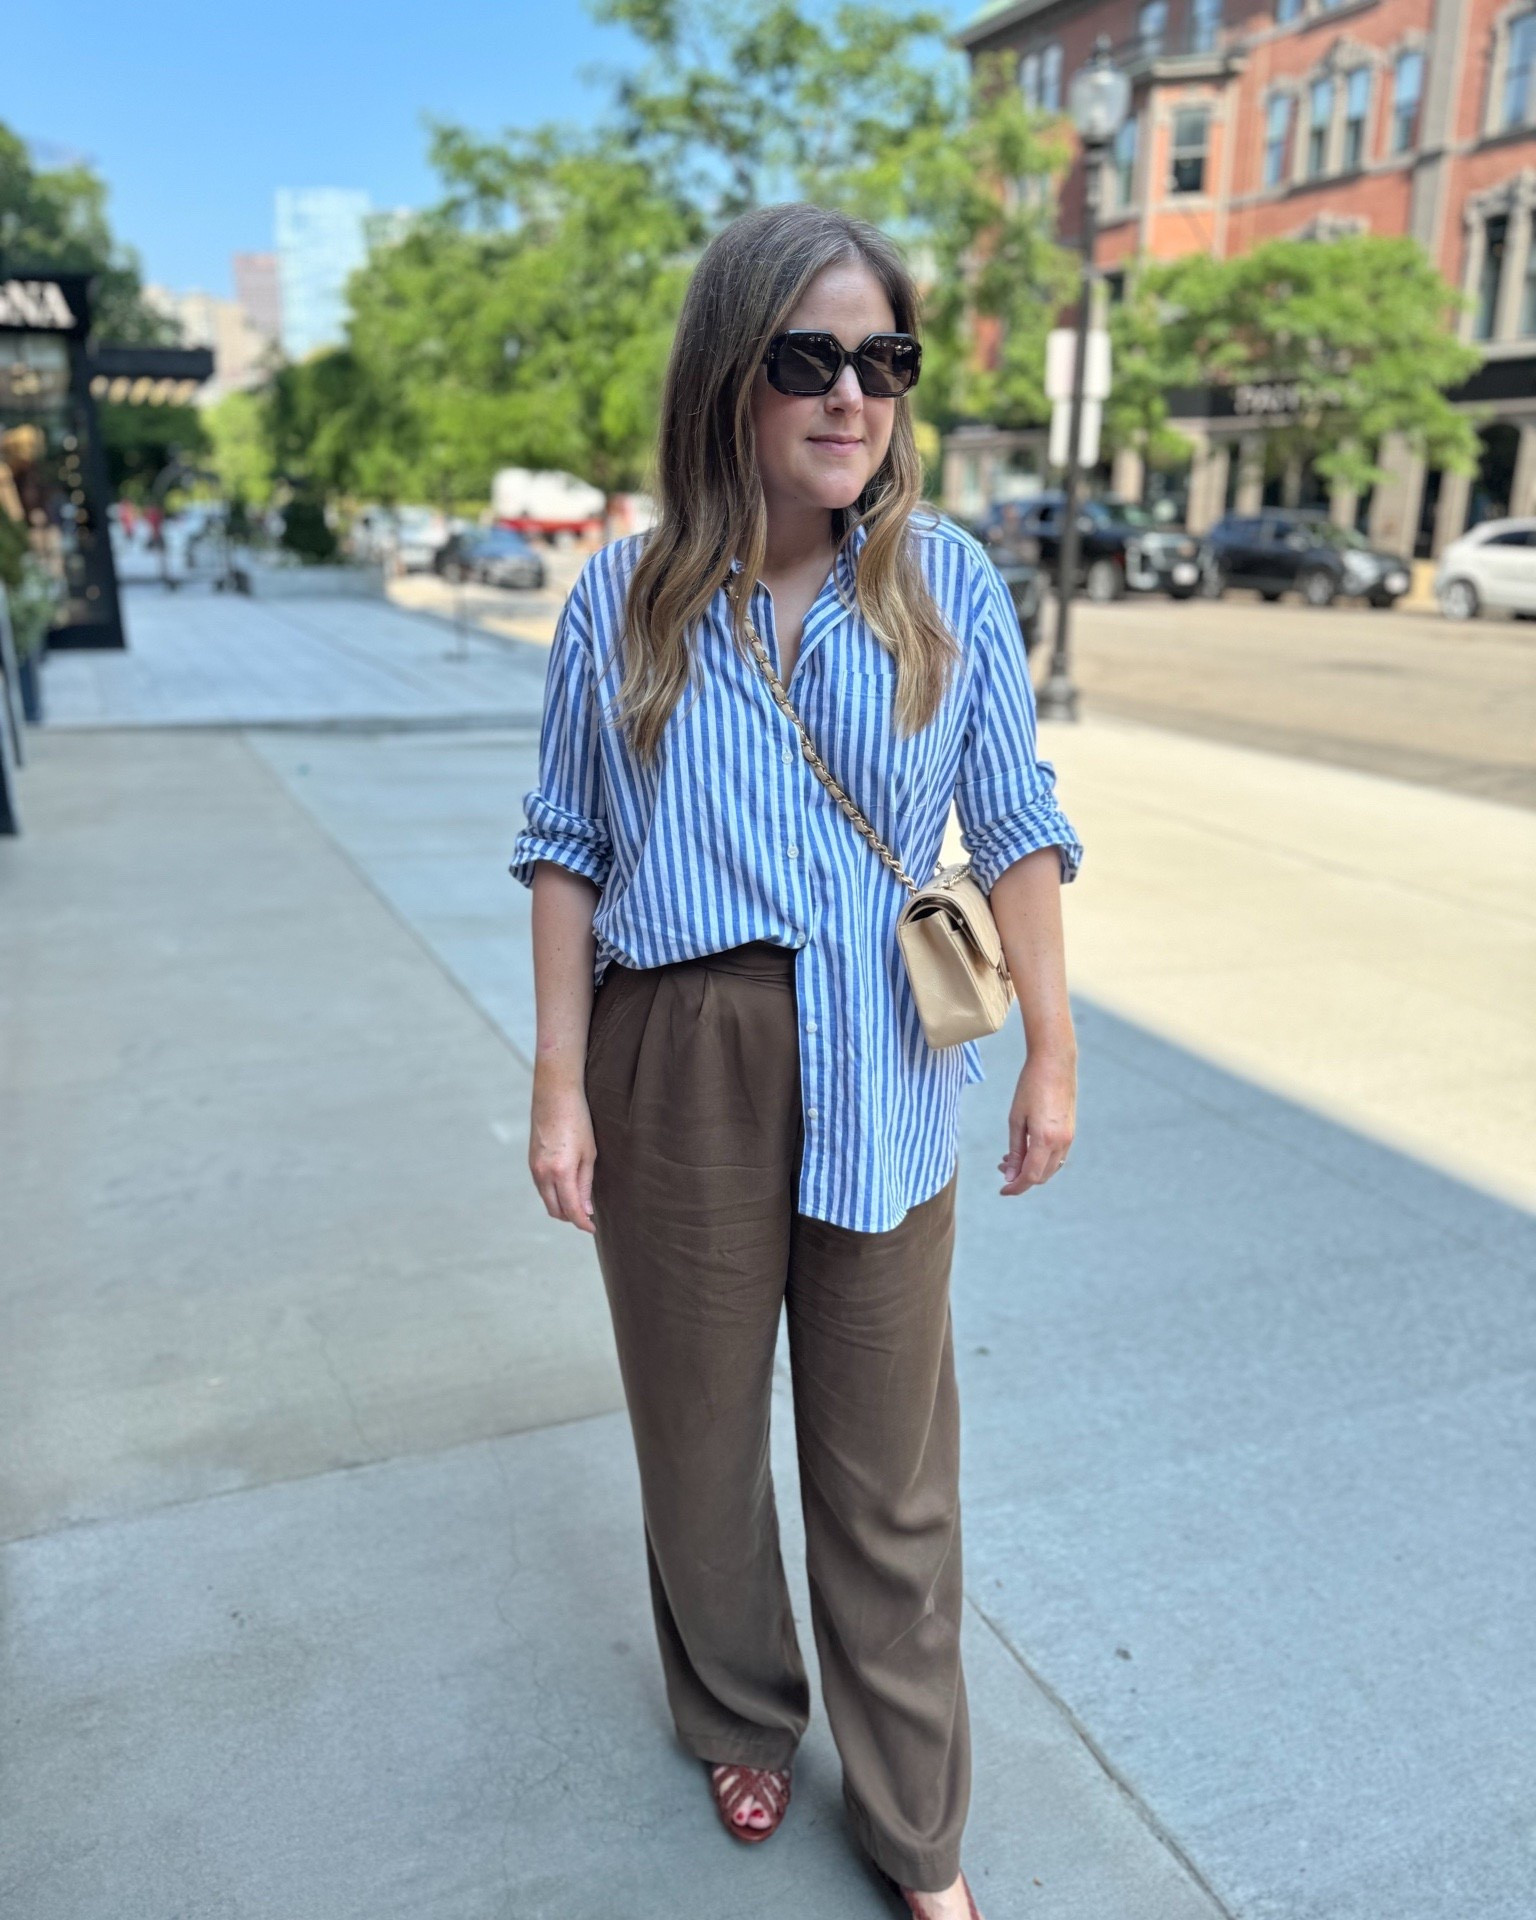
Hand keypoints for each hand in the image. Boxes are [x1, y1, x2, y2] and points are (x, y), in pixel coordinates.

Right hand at [530, 1077, 597, 1232]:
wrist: (555, 1094)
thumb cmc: (578, 1120)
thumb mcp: (588, 1154)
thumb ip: (585, 1185)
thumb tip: (585, 1211)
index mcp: (561, 1172)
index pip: (571, 1210)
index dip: (583, 1223)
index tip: (593, 1228)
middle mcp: (543, 1174)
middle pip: (555, 1210)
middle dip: (571, 1217)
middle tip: (588, 1215)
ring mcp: (534, 1168)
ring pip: (547, 1200)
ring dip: (562, 1206)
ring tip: (580, 1201)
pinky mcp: (531, 1162)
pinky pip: (541, 1187)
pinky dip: (553, 1193)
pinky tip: (567, 1186)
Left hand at [998, 1047, 1075, 1195]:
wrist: (1055, 1063)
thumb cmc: (1030, 1086)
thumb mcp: (1016, 1119)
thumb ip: (1015, 1150)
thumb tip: (1010, 1176)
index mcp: (1045, 1139)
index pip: (1030, 1176)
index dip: (1016, 1187)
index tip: (1002, 1191)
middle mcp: (1061, 1142)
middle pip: (1041, 1176)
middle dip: (1021, 1178)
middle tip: (1002, 1167)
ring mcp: (1069, 1137)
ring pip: (1051, 1168)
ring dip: (1032, 1169)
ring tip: (1010, 1158)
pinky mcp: (1071, 1131)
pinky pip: (1057, 1156)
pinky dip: (1042, 1160)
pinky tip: (1027, 1150)